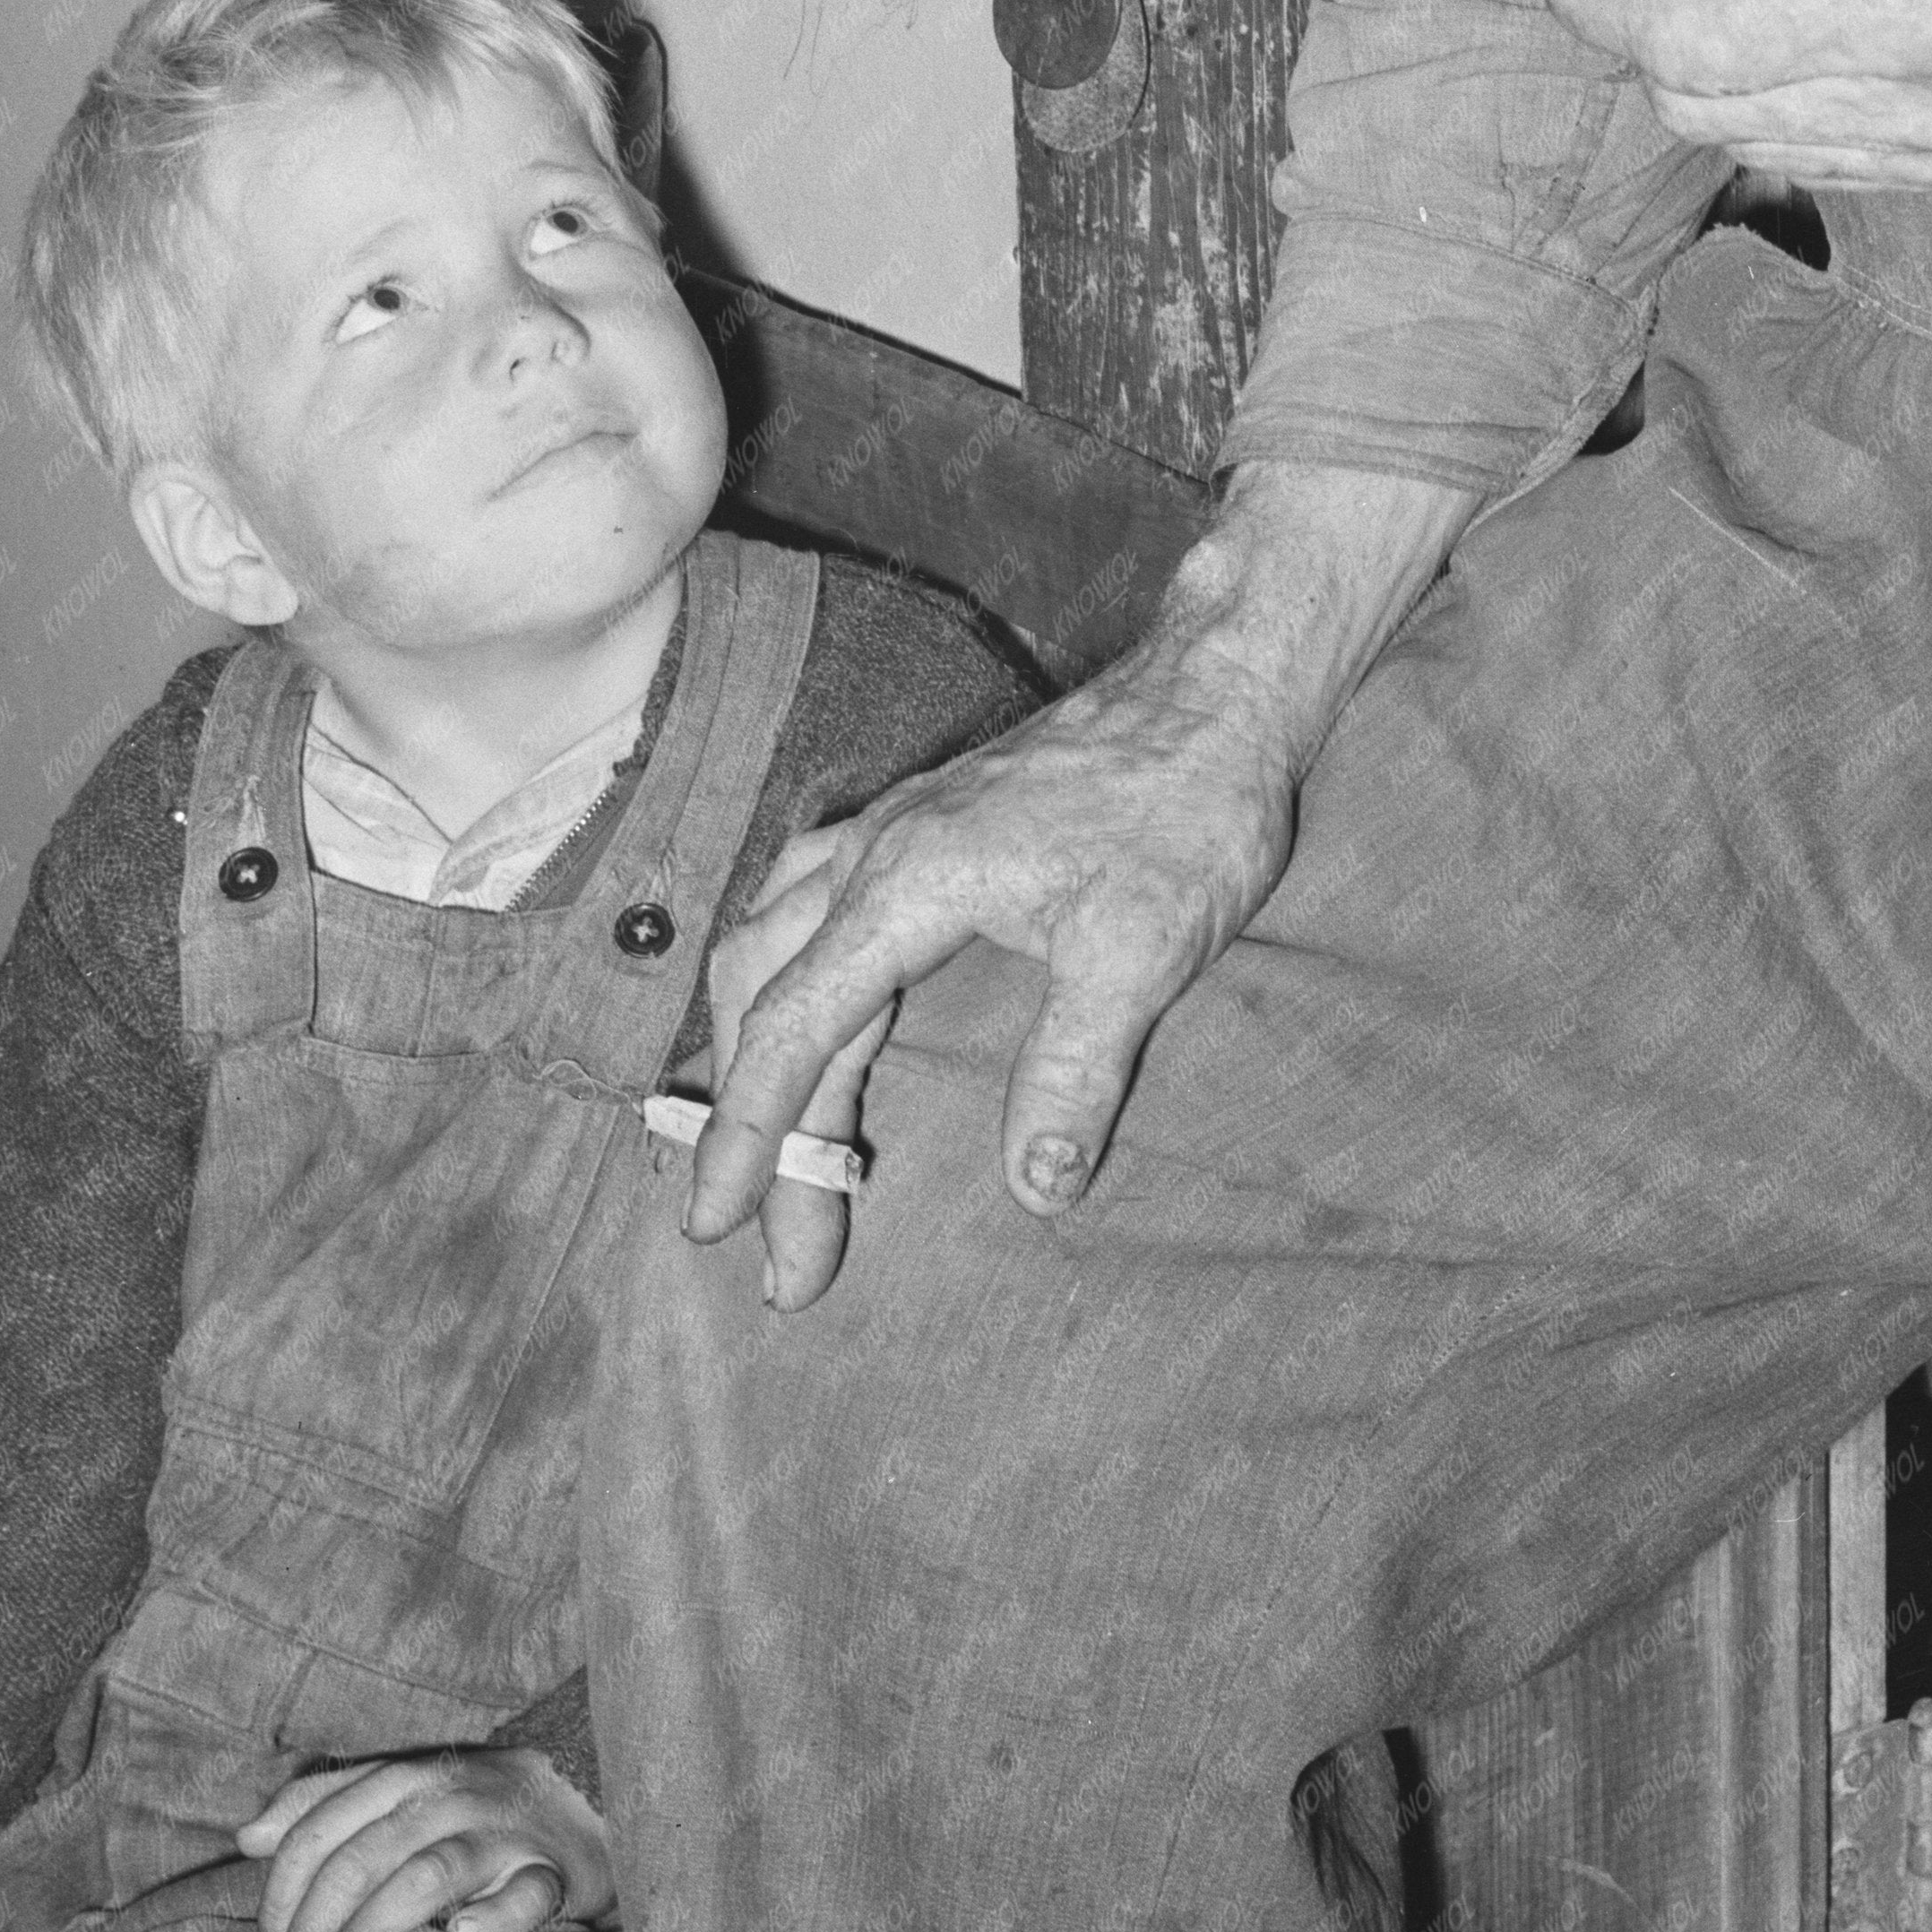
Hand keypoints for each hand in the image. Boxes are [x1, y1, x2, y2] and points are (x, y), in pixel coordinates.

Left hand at [237, 1746, 614, 1931]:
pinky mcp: (552, 1872)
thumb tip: (248, 1840)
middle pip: (366, 1851)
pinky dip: (495, 1915)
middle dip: (316, 1914)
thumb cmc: (472, 1804)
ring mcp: (503, 1834)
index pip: (326, 1822)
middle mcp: (452, 1798)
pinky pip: (526, 1894)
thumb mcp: (399, 1788)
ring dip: (375, 1924)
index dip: (285, 1884)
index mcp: (410, 1777)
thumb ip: (325, 1805)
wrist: (587, 1794)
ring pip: (429, 1872)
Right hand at [681, 459, 1475, 1273]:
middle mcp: (874, 853)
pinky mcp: (922, 822)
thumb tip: (1037, 1189)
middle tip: (771, 1243)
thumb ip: (1077, 1069)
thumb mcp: (1144, 948)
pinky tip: (804, 1013)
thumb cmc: (1185, 807)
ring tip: (770, 1150)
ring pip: (769, 941)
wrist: (1217, 689)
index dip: (752, 1133)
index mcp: (907, 885)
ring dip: (755, 1049)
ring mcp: (892, 829)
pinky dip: (780, 976)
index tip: (713, 1220)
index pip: (793, 1028)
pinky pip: (803, 901)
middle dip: (757, 1125)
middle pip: (767, 997)